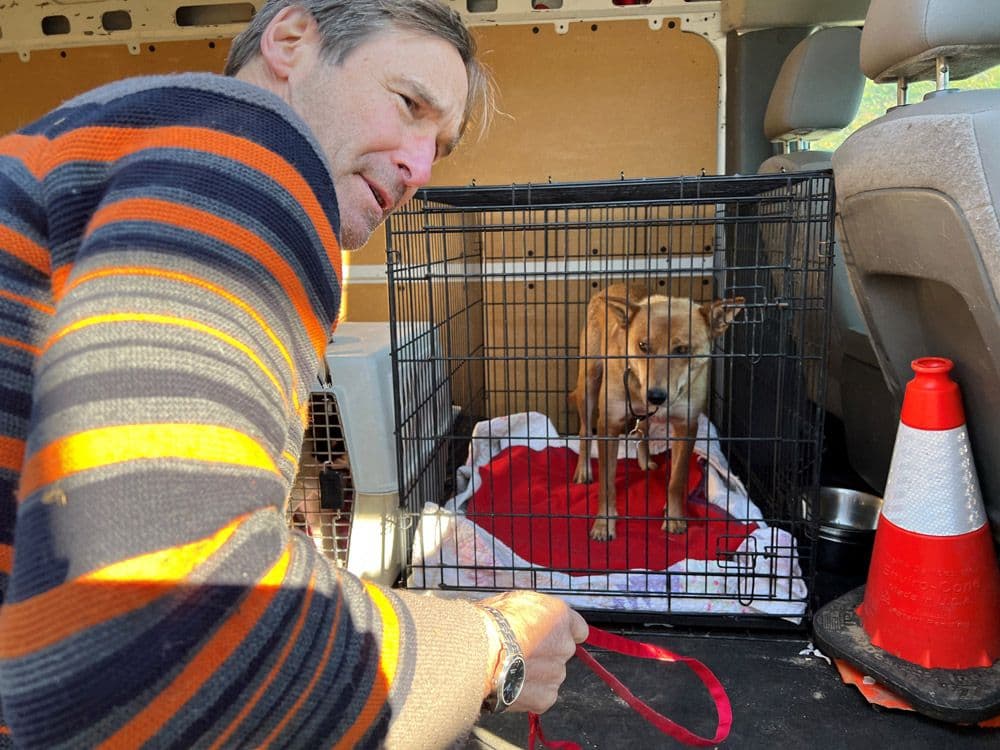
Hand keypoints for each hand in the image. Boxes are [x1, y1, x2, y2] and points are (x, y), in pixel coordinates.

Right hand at [478, 591, 588, 713]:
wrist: (478, 652)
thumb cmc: (490, 623)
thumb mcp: (514, 600)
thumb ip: (533, 612)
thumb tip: (531, 618)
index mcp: (560, 617)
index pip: (578, 629)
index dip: (561, 633)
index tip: (549, 636)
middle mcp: (564, 645)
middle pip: (561, 652)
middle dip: (545, 653)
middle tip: (519, 652)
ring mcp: (557, 672)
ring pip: (551, 674)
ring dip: (536, 674)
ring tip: (509, 670)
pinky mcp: (546, 696)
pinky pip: (543, 695)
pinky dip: (529, 694)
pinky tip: (511, 685)